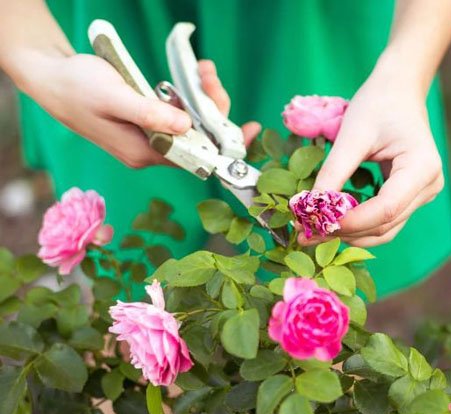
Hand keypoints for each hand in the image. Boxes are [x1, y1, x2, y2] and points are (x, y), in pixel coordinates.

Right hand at [22, 55, 259, 167]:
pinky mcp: (148, 122)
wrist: (52, 79)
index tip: (250, 130)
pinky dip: (189, 96)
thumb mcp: (115, 97)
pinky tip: (192, 76)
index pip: (195, 157)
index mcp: (143, 152)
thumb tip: (187, 127)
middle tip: (208, 74)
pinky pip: (179, 114)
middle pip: (198, 138)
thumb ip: (150, 114)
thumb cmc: (77, 88)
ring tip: (202, 69)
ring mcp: (149, 136)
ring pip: (191, 124)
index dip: (224, 146)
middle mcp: (150, 150)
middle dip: (212, 108)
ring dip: (202, 97)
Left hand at [304, 66, 443, 246]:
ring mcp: (422, 194)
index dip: (351, 221)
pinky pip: (384, 220)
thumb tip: (309, 207)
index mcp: (422, 167)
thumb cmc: (378, 105)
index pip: (386, 209)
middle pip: (386, 224)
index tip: (316, 224)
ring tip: (314, 232)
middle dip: (345, 231)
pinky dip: (358, 225)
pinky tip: (331, 222)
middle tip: (305, 234)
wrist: (398, 91)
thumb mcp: (352, 135)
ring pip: (385, 230)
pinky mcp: (411, 197)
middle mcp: (429, 186)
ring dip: (350, 234)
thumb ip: (334, 172)